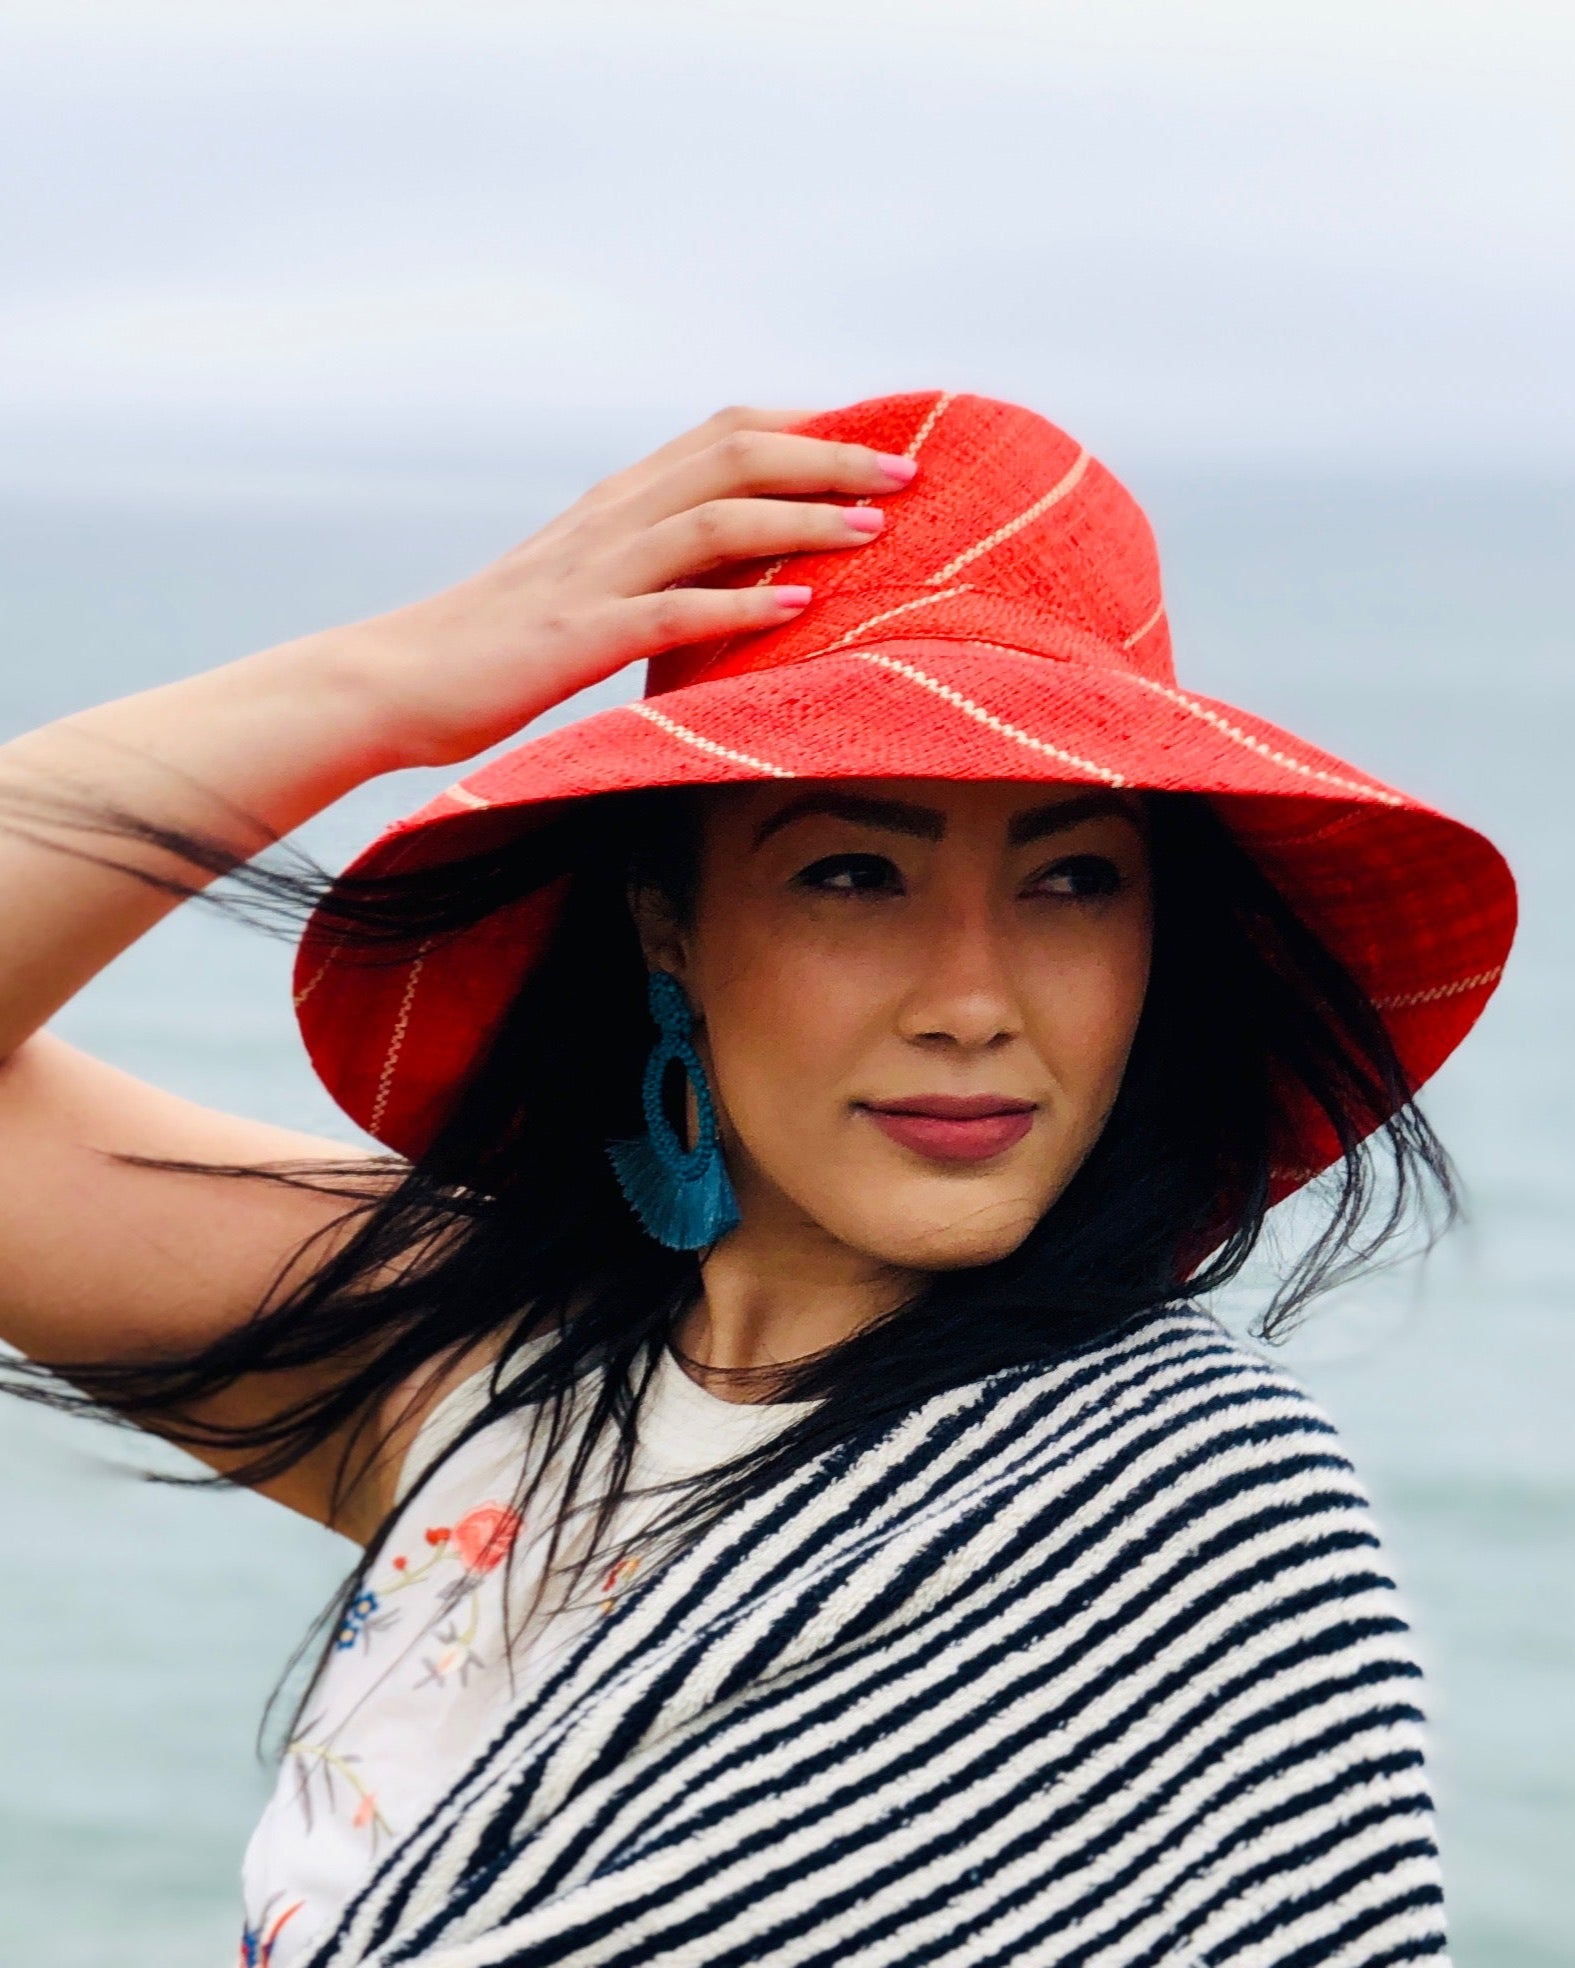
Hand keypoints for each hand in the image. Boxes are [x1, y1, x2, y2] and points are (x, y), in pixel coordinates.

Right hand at [355, 406, 918, 768]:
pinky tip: (802, 610)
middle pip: (735, 457)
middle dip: (830, 460)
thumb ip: (654, 565)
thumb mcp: (585, 587)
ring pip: (715, 523)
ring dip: (803, 522)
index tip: (880, 444)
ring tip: (876, 530)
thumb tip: (743, 572)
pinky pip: (671, 612)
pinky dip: (742, 607)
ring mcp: (592, 577)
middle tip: (907, 474)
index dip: (808, 430)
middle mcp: (610, 522)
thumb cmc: (495, 646)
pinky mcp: (575, 639)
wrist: (394, 680)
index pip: (723, 435)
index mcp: (614, 504)